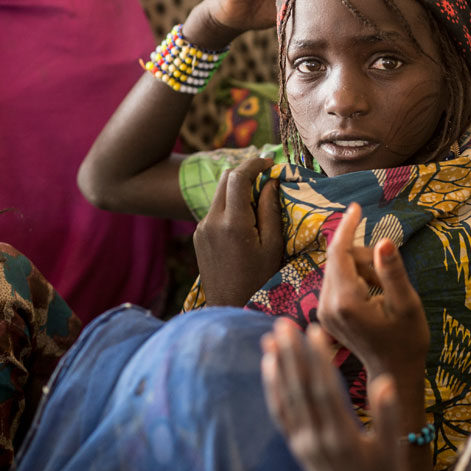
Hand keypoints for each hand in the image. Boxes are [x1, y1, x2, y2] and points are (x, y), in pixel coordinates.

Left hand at [193, 156, 283, 305]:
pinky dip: (229, 206)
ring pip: (219, 193)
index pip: (238, 177)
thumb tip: (271, 181)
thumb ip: (271, 209)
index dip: (255, 163)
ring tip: (258, 202)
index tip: (270, 163)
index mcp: (233, 223)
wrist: (230, 307)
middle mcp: (211, 221)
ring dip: (237, 190)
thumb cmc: (260, 279)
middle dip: (246, 173)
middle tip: (267, 180)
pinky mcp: (197, 236)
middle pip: (225, 178)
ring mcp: (201, 228)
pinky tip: (244, 222)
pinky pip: (214, 210)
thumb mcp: (273, 245)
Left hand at [262, 321, 407, 470]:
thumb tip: (386, 382)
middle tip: (283, 323)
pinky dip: (272, 389)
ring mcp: (303, 444)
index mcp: (342, 437)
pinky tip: (269, 366)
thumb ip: (389, 417)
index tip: (313, 330)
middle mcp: (317, 439)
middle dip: (291, 355)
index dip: (318, 359)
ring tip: (270, 337)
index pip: (325, 390)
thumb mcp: (392, 451)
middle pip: (300, 390)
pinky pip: (280, 414)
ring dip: (277, 366)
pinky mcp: (296, 447)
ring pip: (286, 399)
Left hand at [318, 204, 428, 378]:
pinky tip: (374, 299)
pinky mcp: (325, 315)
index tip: (356, 207)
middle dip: (365, 258)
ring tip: (384, 294)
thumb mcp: (407, 304)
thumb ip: (392, 272)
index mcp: (345, 302)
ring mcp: (323, 312)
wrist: (394, 373)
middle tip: (389, 277)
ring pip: (339, 270)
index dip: (348, 227)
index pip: (339, 252)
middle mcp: (327, 306)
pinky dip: (356, 281)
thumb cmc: (407, 340)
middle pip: (339, 259)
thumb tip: (383, 241)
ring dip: (362, 271)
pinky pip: (337, 282)